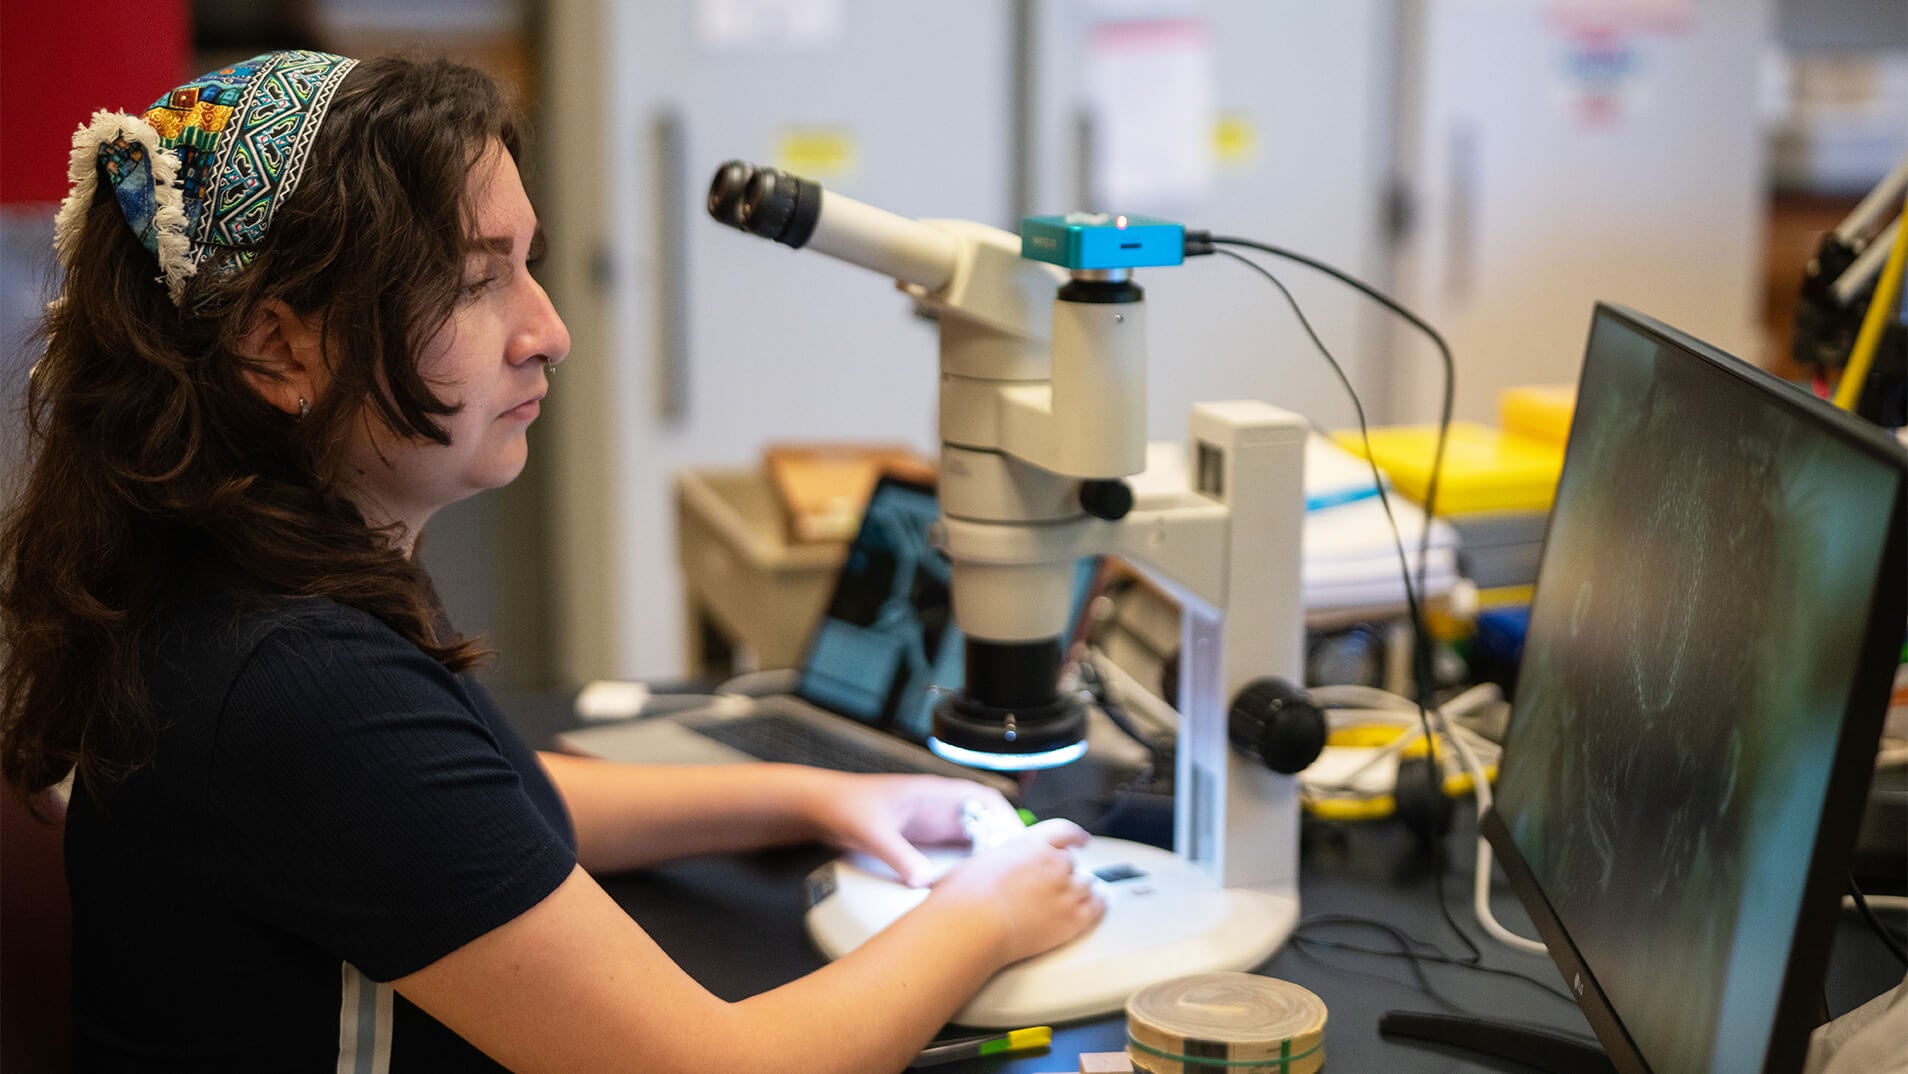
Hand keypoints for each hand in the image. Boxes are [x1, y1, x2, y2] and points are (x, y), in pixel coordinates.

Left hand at [801, 773, 1019, 887]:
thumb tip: (923, 881)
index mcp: (935, 793)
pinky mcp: (925, 840)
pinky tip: (972, 886)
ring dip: (989, 856)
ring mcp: (934, 824)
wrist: (823, 809)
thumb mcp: (873, 832)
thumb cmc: (847, 807)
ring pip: (976, 838)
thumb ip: (899, 854)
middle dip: (1003, 844)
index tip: (1019, 844)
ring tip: (999, 884)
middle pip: (987, 821)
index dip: (1006, 819)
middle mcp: (940, 807)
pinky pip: (959, 851)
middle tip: (1014, 874)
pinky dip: (970, 865)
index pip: (984, 799)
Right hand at [928, 818, 1104, 965]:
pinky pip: (1098, 908)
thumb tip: (986, 874)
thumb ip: (993, 865)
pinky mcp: (1073, 919)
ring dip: (1080, 892)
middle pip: (1072, 865)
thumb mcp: (976, 865)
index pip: (1062, 832)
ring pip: (1087, 886)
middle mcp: (1052, 863)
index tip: (1081, 840)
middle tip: (1055, 888)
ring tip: (1071, 901)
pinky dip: (1099, 906)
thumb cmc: (964, 898)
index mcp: (1028, 845)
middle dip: (1065, 875)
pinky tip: (1097, 907)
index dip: (1075, 836)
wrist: (973, 925)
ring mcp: (1065, 891)